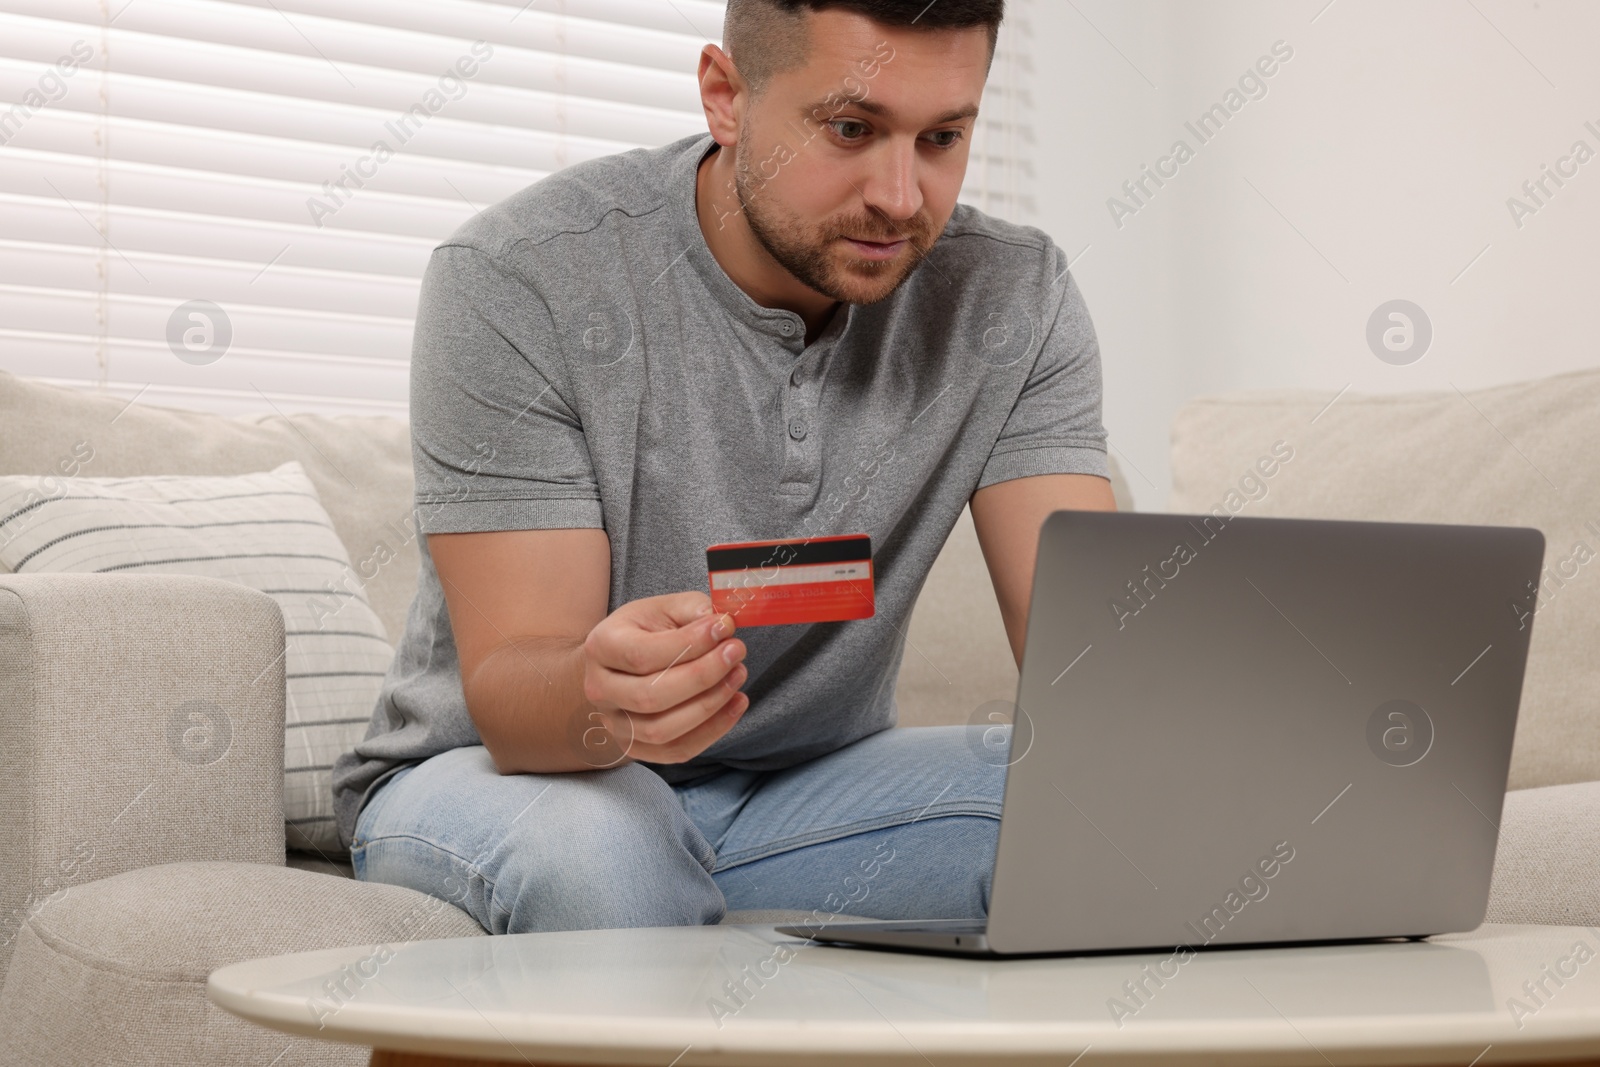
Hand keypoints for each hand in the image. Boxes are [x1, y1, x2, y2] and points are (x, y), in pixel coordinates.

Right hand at [580, 592, 748, 763]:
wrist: (621, 665)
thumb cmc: (645, 632)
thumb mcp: (664, 608)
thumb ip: (692, 609)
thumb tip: (720, 624)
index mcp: (601, 647)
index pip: (642, 655)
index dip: (688, 645)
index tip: (723, 628)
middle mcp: (600, 689)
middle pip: (650, 696)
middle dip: (702, 676)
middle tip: (736, 653)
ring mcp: (615, 723)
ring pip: (662, 730)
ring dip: (710, 705)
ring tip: (738, 675)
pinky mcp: (635, 747)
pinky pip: (676, 751)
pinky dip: (713, 731)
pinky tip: (736, 703)